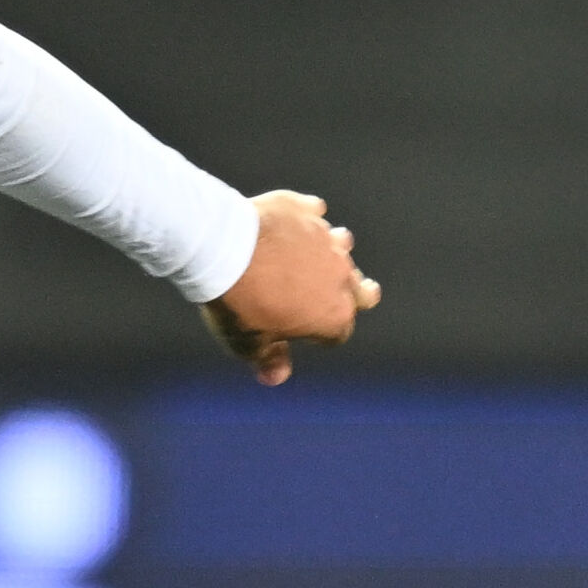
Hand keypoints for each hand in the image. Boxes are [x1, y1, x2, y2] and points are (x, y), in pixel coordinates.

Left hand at [205, 188, 374, 384]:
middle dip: (361, 293)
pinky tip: (294, 222)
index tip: (311, 334)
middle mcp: (339, 275)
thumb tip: (275, 377)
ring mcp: (324, 238)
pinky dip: (306, 220)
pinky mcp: (303, 210)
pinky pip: (312, 213)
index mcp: (333, 314)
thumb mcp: (249, 343)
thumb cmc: (238, 303)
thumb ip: (268, 360)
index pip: (341, 331)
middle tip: (365, 291)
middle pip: (362, 290)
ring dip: (334, 253)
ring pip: (342, 246)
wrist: (222, 248)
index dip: (327, 335)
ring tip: (325, 252)